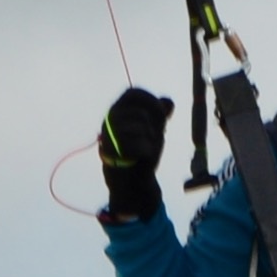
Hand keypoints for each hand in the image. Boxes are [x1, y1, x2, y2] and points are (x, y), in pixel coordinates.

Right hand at [96, 85, 172, 225]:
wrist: (131, 182)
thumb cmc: (141, 152)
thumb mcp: (154, 129)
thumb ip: (160, 114)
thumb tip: (169, 102)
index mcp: (117, 111)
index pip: (133, 93)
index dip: (150, 99)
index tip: (162, 112)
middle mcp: (109, 121)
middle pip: (139, 112)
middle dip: (154, 123)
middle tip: (155, 134)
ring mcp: (108, 137)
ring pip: (139, 128)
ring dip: (151, 138)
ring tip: (147, 147)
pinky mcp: (111, 154)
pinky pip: (138, 145)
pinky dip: (147, 150)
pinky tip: (145, 155)